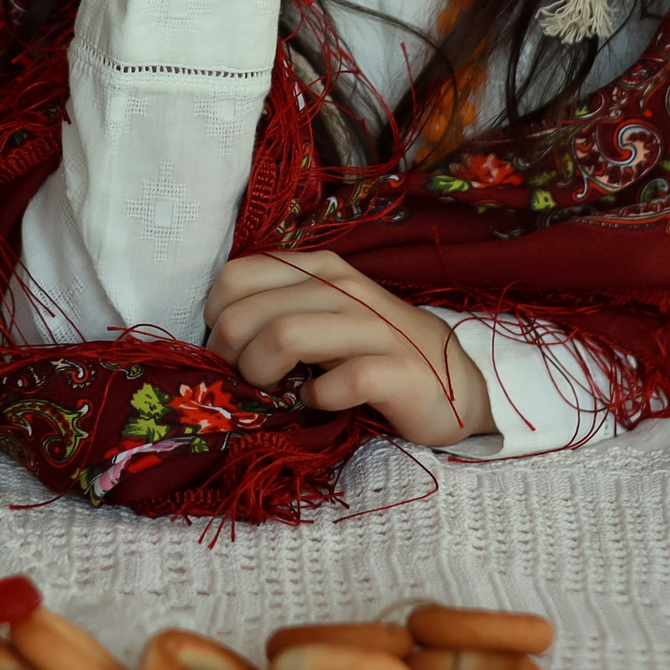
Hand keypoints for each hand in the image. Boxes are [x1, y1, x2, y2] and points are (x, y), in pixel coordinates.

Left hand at [203, 250, 492, 445]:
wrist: (454, 379)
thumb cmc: (372, 348)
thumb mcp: (322, 315)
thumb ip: (276, 311)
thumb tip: (217, 335)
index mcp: (317, 269)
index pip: (235, 276)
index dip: (216, 318)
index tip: (229, 350)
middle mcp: (342, 287)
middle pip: (248, 313)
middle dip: (230, 355)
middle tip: (246, 381)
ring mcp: (371, 327)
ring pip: (284, 336)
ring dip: (263, 373)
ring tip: (277, 392)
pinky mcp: (397, 370)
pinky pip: (340, 380)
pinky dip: (319, 396)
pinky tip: (321, 401)